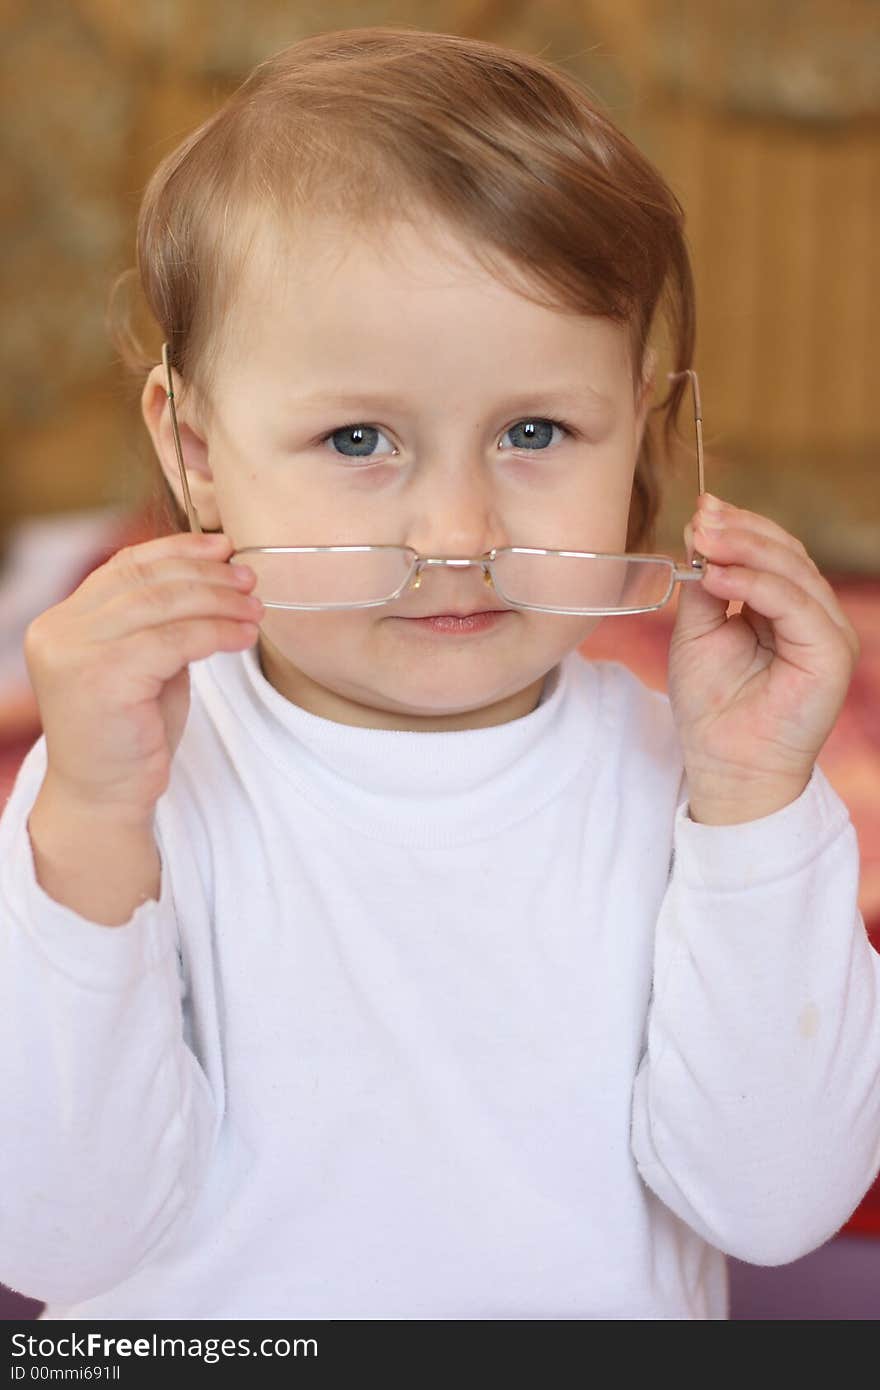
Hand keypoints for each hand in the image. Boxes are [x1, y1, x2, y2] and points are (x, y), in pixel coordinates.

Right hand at [24, 531, 264, 826]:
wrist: (104, 797)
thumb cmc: (130, 733)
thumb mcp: (142, 664)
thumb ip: (159, 621)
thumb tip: (216, 573)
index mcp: (62, 620)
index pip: (123, 565)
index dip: (177, 549)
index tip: (222, 548)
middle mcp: (59, 630)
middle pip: (146, 580)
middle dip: (206, 575)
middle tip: (250, 581)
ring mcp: (75, 653)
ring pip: (163, 605)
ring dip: (219, 603)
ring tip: (255, 610)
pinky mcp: (102, 678)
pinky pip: (173, 641)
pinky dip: (216, 634)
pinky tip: (243, 639)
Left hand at [667, 493, 860, 824]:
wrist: (724, 764)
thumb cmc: (711, 706)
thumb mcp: (699, 632)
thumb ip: (706, 586)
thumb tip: (700, 531)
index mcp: (785, 607)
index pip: (771, 551)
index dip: (738, 526)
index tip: (700, 510)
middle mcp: (813, 615)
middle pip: (786, 553)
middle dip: (740, 530)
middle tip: (701, 517)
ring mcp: (827, 632)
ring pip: (794, 571)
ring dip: (745, 549)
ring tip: (703, 539)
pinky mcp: (831, 653)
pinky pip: (795, 605)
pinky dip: (755, 586)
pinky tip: (717, 577)